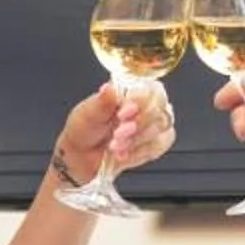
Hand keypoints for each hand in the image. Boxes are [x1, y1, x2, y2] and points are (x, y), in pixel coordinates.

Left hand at [56, 78, 176, 183]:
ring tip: (115, 146)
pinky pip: (159, 145)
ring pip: (161, 127)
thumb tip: (108, 89)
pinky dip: (139, 152)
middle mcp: (144, 104)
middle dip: (138, 124)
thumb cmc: (84, 130)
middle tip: (118, 134)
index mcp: (129, 90)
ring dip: (137, 139)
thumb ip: (101, 102)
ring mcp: (152, 123)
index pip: (150, 88)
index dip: (140, 100)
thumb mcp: (86, 114)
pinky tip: (124, 154)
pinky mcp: (155, 142)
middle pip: (159, 108)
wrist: (82, 156)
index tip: (123, 113)